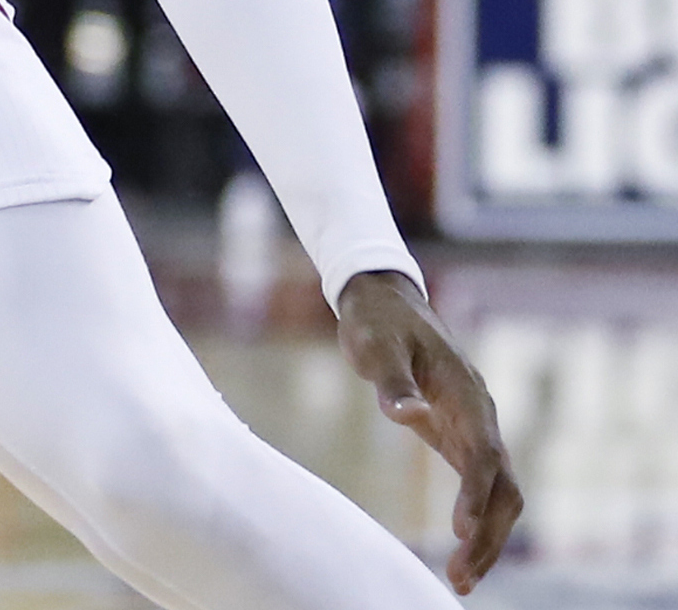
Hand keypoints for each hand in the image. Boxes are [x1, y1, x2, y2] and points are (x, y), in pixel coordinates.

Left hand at [335, 269, 520, 591]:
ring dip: (486, 535)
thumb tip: (406, 413)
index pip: (481, 453)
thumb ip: (392, 382)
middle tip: (460, 577)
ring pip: (498, 491)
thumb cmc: (378, 323)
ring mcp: (474, 427)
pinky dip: (477, 518)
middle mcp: (480, 415)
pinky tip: (462, 547)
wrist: (386, 301)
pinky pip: (480, 485)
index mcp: (465, 394)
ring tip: (460, 577)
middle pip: (502, 486)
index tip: (461, 530)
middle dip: (487, 534)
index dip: (474, 494)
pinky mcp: (458, 435)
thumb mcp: (376, 346)